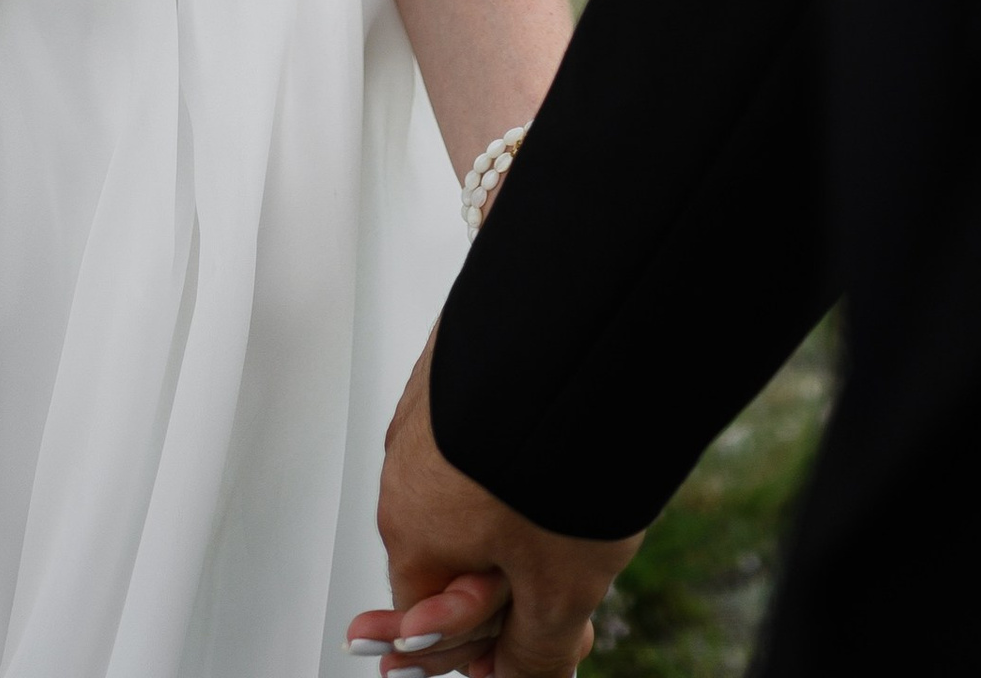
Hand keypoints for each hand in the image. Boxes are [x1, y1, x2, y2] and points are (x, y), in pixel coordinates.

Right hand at [350, 334, 639, 674]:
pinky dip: (517, 461)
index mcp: (409, 528)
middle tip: (571, 588)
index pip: (425, 621)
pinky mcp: (455, 369)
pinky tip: (563, 459)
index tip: (536, 643)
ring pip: (469, 497)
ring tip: (577, 511)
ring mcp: (426, 409)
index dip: (486, 645)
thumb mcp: (559, 589)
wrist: (576, 336)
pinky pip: (477, 439)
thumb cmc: (553, 458)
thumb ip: (533, 652)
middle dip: (509, 586)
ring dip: (517, 522)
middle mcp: (403, 466)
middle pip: (449, 557)